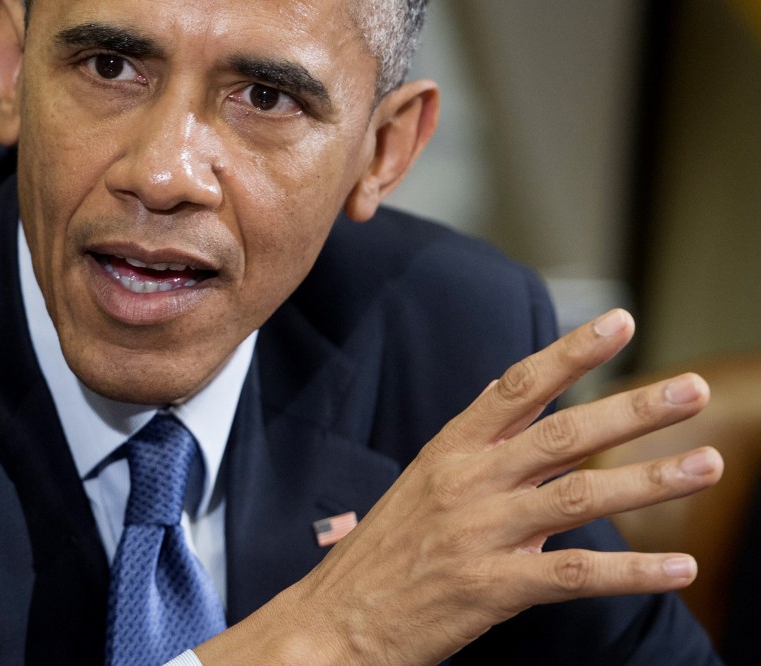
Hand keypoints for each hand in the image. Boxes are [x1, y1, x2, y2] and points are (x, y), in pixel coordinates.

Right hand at [195, 309, 722, 664]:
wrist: (334, 620)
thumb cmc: (384, 555)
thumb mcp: (424, 491)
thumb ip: (489, 468)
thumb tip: (554, 453)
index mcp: (449, 452)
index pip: (517, 388)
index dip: (571, 353)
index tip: (620, 323)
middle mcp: (467, 482)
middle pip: (562, 435)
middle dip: (632, 409)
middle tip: (691, 390)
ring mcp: (479, 533)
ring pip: (578, 497)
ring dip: (649, 481)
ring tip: (707, 464)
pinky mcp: (489, 588)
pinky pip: (572, 576)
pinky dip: (630, 572)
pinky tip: (678, 568)